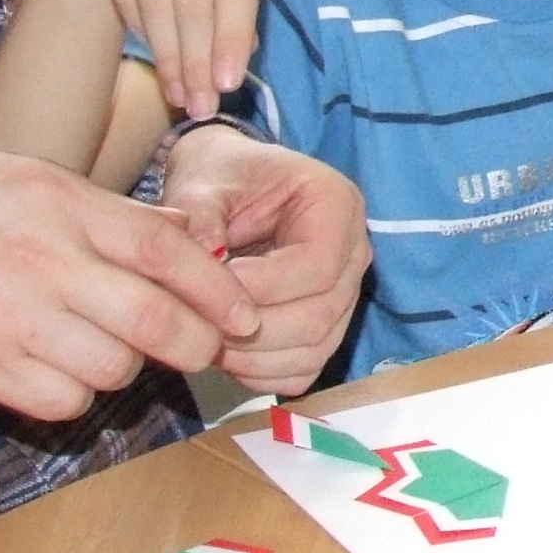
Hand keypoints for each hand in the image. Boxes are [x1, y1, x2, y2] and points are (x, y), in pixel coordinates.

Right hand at [0, 147, 264, 421]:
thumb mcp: (17, 178)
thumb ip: (98, 212)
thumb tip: (183, 236)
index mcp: (55, 202)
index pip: (165, 249)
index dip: (217, 288)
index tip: (243, 314)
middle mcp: (38, 259)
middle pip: (153, 320)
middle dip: (195, 343)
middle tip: (206, 350)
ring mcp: (5, 318)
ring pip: (111, 369)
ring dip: (124, 368)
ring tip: (102, 346)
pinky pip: (59, 400)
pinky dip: (72, 394)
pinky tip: (52, 369)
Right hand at [79, 0, 262, 122]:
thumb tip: (242, 51)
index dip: (230, 41)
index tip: (226, 85)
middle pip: (193, 1)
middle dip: (196, 62)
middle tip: (200, 106)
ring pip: (154, 0)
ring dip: (167, 56)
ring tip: (178, 93)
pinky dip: (139, 27)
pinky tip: (153, 52)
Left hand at [163, 129, 371, 398]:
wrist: (227, 188)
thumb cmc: (220, 178)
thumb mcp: (201, 183)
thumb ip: (199, 214)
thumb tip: (205, 257)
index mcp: (336, 205)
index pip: (317, 266)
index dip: (263, 288)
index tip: (210, 286)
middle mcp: (353, 253)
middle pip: (319, 316)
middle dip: (253, 330)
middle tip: (198, 322)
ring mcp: (345, 295)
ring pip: (314, 350)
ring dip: (254, 358)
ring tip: (205, 338)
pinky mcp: (326, 328)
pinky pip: (304, 369)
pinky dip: (262, 374)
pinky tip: (225, 354)